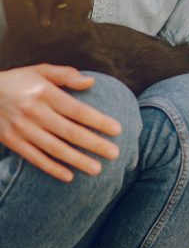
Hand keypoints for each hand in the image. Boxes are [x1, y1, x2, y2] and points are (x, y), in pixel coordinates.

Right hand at [0, 64, 121, 181]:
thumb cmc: (18, 82)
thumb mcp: (40, 71)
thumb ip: (66, 75)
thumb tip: (91, 82)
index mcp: (44, 93)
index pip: (76, 110)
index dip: (97, 121)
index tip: (118, 130)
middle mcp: (33, 111)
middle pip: (69, 131)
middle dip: (94, 144)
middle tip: (116, 154)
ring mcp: (21, 128)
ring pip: (54, 148)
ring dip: (77, 160)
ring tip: (98, 169)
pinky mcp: (12, 141)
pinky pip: (34, 157)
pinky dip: (51, 168)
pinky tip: (69, 176)